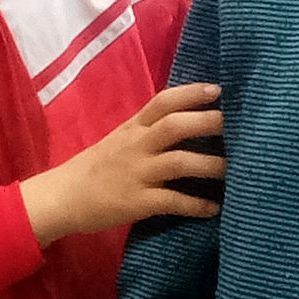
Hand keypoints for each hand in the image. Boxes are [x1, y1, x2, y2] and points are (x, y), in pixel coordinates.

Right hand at [22, 82, 224, 246]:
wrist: (62, 197)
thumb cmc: (96, 168)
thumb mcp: (120, 140)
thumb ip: (148, 130)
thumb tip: (189, 121)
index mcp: (132, 128)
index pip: (163, 102)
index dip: (191, 93)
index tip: (218, 90)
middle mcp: (136, 146)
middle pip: (175, 126)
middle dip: (207, 123)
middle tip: (237, 124)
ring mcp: (136, 173)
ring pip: (179, 163)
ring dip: (210, 165)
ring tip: (234, 169)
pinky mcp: (136, 202)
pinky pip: (172, 201)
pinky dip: (196, 205)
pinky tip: (213, 208)